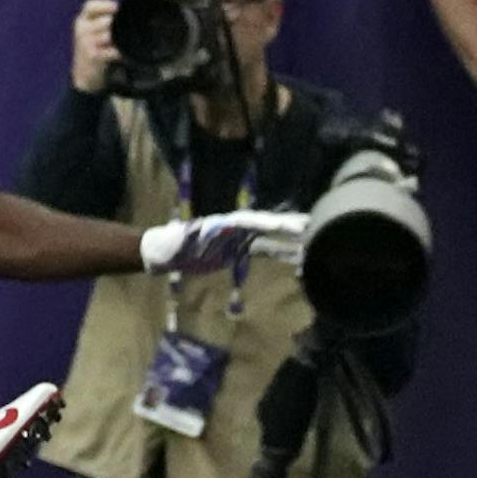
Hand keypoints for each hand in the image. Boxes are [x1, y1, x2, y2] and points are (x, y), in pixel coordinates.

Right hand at [72, 0, 119, 91]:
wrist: (85, 74)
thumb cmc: (95, 48)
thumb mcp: (94, 31)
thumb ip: (106, 19)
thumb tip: (131, 11)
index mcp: (82, 20)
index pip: (91, 6)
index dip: (106, 5)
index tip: (118, 8)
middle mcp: (82, 29)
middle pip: (106, 20)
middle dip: (118, 25)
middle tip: (125, 31)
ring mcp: (86, 43)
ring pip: (110, 35)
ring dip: (121, 40)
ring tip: (124, 43)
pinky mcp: (93, 55)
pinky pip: (113, 50)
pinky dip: (120, 52)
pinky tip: (121, 53)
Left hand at [140, 210, 309, 274]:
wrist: (165, 252)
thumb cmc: (168, 245)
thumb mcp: (176, 240)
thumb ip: (185, 234)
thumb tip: (188, 227)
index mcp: (221, 224)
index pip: (248, 221)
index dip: (266, 222)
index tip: (284, 225)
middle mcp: (233, 228)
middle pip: (263, 224)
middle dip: (285, 224)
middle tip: (310, 225)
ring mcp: (238, 238)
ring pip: (268, 237)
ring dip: (289, 238)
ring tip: (313, 239)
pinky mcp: (238, 250)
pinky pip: (263, 250)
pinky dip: (281, 252)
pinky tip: (298, 257)